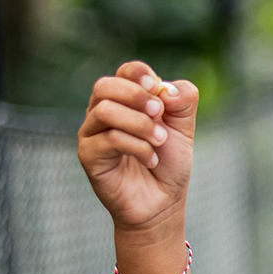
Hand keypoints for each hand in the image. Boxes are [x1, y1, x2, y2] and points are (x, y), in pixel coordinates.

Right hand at [77, 60, 197, 233]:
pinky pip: (108, 139)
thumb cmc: (169, 162)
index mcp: (126, 100)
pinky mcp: (88, 156)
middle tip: (160, 114)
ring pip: (105, 111)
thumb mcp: (184, 127)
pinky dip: (136, 147)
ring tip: (159, 142)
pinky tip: (150, 160)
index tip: (156, 87)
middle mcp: (103, 112)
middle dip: (136, 96)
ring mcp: (91, 134)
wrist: (162, 201)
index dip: (138, 73)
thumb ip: (183, 101)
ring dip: (139, 124)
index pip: (125, 72)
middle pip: (105, 86)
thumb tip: (167, 89)